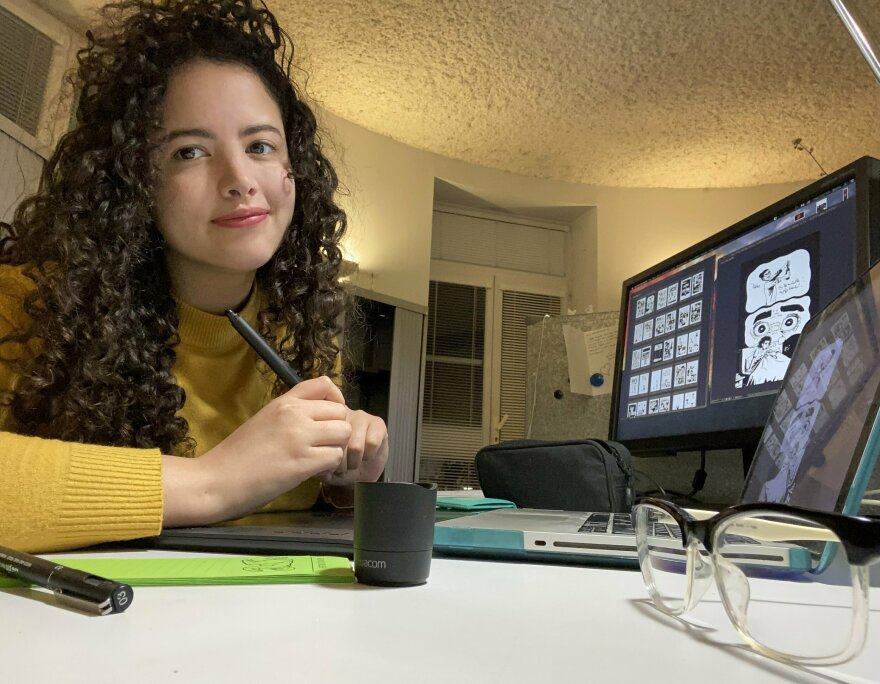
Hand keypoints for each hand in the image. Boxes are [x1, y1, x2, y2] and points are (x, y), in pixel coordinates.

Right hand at [164, 376, 351, 524]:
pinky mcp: (303, 462)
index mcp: (284, 402)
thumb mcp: (265, 419)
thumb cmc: (237, 454)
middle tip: (323, 445)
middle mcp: (295, 414)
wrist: (215, 480)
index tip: (328, 417)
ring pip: (344, 434)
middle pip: (342, 412)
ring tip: (318, 459)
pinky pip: (335, 457)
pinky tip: (313, 472)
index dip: (336, 400)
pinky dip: (329, 467)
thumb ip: (291, 413)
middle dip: (337, 430)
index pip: (325, 384)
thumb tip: (319, 415)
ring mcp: (300, 437)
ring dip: (336, 449)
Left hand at [316, 408, 387, 486]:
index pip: (323, 440)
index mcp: (324, 422)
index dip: (329, 457)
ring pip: (356, 446)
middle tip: (343, 466)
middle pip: (340, 444)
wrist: (361, 475)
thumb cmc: (340, 468)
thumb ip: (318, 463)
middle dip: (342, 462)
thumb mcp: (323, 469)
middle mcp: (341, 415)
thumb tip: (320, 460)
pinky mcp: (378, 423)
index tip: (330, 463)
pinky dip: (369, 455)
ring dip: (355, 461)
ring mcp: (360, 417)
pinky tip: (368, 455)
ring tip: (354, 462)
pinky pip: (372, 443)